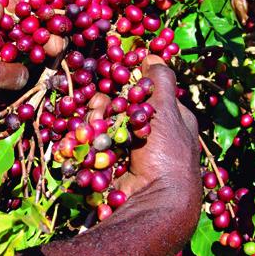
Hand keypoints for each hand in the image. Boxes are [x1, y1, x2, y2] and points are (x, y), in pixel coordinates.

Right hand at [26, 55, 201, 255]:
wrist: (153, 201)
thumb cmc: (168, 154)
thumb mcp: (168, 112)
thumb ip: (160, 82)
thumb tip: (153, 54)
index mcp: (171, 118)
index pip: (145, 92)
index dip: (128, 84)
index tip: (114, 78)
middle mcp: (151, 133)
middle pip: (121, 107)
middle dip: (106, 105)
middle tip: (99, 106)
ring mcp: (130, 149)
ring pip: (105, 124)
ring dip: (95, 121)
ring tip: (92, 124)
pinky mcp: (114, 163)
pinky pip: (97, 143)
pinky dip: (89, 138)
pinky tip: (83, 136)